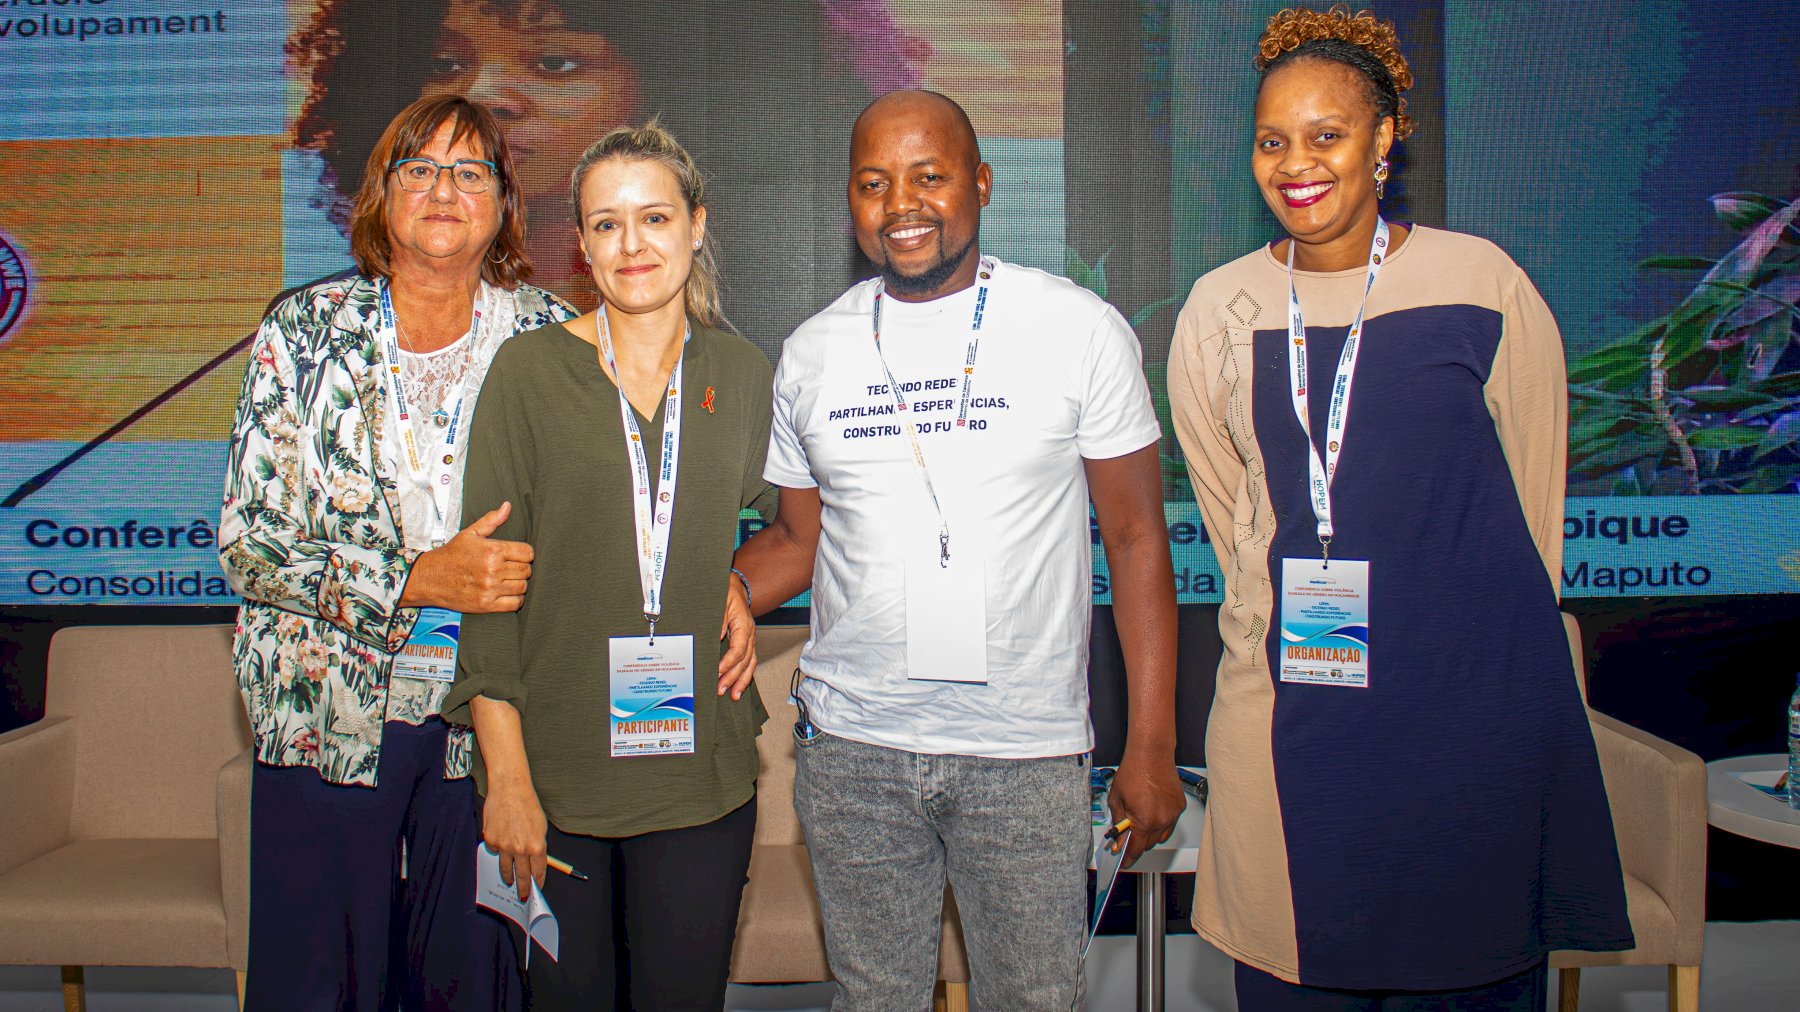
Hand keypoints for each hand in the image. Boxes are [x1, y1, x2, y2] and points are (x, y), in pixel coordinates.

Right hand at [401, 502, 532, 612]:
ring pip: (523, 587)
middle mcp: (493, 570)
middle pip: (526, 570)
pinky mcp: (486, 604)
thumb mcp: (470, 534)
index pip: (527, 553)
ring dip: (519, 583)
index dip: (524, 553)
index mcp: (492, 550)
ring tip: (508, 580)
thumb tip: (507, 506)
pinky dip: (515, 599)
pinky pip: (515, 604)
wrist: (429, 578)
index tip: (518, 555)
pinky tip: (508, 593)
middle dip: (521, 568)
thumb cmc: (451, 555)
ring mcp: (490, 588)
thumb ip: (491, 520)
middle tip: (510, 568)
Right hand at [482, 775, 547, 901]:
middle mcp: (520, 849)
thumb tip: (536, 862)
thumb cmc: (527, 804)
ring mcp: (503, 846)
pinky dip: (498, 851)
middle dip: (523, 888)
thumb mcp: (541, 827)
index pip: (538, 872)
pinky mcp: (490, 840)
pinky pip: (494, 851)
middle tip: (522, 896)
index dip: (538, 882)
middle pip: (522, 876)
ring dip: (508, 877)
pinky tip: (501, 843)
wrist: (509, 789)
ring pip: (505, 868)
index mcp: (537, 846)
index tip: (536, 888)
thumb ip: (538, 846)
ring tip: (509, 881)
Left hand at [717, 573, 755, 699]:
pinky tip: (738, 686)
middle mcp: (749, 633)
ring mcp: (750, 638)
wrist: (734, 585)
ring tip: (734, 695)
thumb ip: (719, 620)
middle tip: (721, 689)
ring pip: (750, 663)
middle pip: (745, 660)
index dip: (728, 663)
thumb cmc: (726, 591)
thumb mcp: (720, 600)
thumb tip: (717, 636)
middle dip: (734, 677)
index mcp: (743, 624)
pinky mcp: (747, 642)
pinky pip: (749, 661)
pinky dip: (745, 675)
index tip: (717, 672)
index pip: (739, 648)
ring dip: (742, 680)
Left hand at [1106, 752, 1184, 868]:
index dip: (1128, 858)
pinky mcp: (1179, 807)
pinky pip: (1170, 823)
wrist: (1151, 754)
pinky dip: (1161, 821)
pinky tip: (1152, 809)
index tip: (1124, 861)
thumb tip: (1118, 840)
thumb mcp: (1116, 800)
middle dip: (1137, 842)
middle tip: (1127, 835)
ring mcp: (1172, 814)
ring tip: (1140, 820)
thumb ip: (1118, 824)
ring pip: (1161, 836)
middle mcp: (1161, 820)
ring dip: (1150, 834)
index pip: (1136, 850)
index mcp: (1144, 821)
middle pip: (1148, 845)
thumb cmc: (1134, 771)